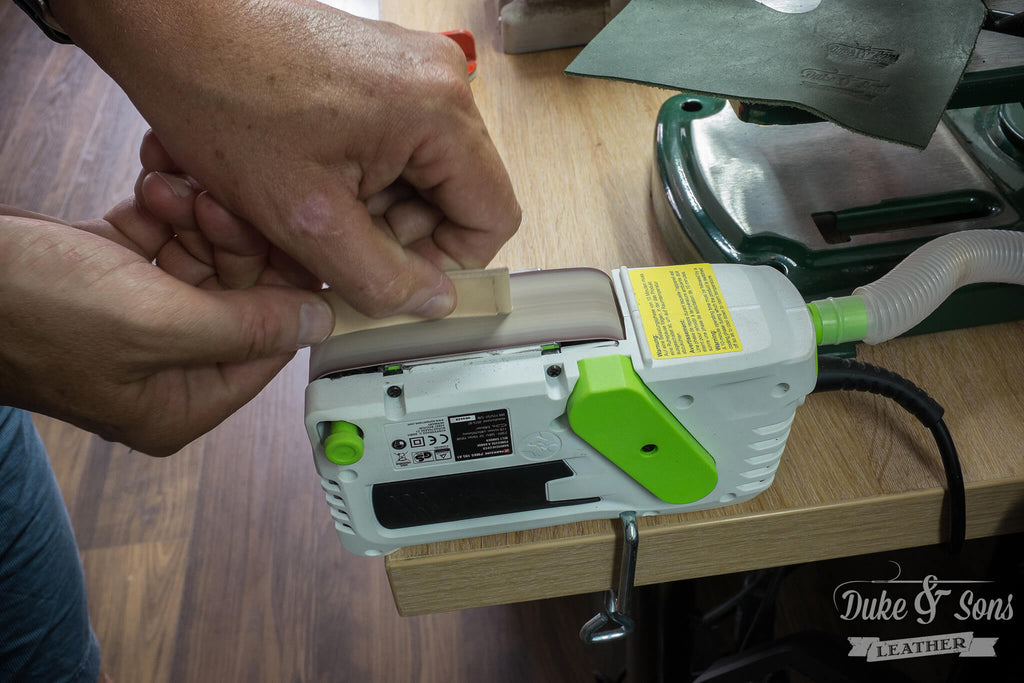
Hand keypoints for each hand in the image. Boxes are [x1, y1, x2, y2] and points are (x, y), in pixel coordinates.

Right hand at [0, 190, 333, 455]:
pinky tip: (151, 177)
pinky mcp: (113, 274)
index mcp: (179, 402)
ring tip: (166, 187)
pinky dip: (162, 205)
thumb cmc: (26, 311)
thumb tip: (318, 324)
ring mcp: (137, 318)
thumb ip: (244, 328)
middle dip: (229, 241)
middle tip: (213, 201)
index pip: (266, 347)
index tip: (292, 238)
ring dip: (193, 213)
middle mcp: (165, 366)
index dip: (285, 290)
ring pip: (203, 257)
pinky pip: (163, 236)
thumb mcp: (153, 324)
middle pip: (239, 296)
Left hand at [52, 0, 521, 318]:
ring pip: (425, 176)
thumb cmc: (223, 96)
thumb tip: (434, 302)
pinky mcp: (384, 69)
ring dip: (377, 209)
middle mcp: (440, 81)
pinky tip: (312, 179)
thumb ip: (381, 278)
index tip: (396, 281)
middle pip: (459, 196)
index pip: (492, 216)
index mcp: (439, 112)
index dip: (448, 264)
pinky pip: (399, 145)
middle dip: (401, 235)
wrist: (170, 21)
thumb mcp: (306, 219)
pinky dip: (362, 177)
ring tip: (315, 209)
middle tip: (340, 246)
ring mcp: (413, 70)